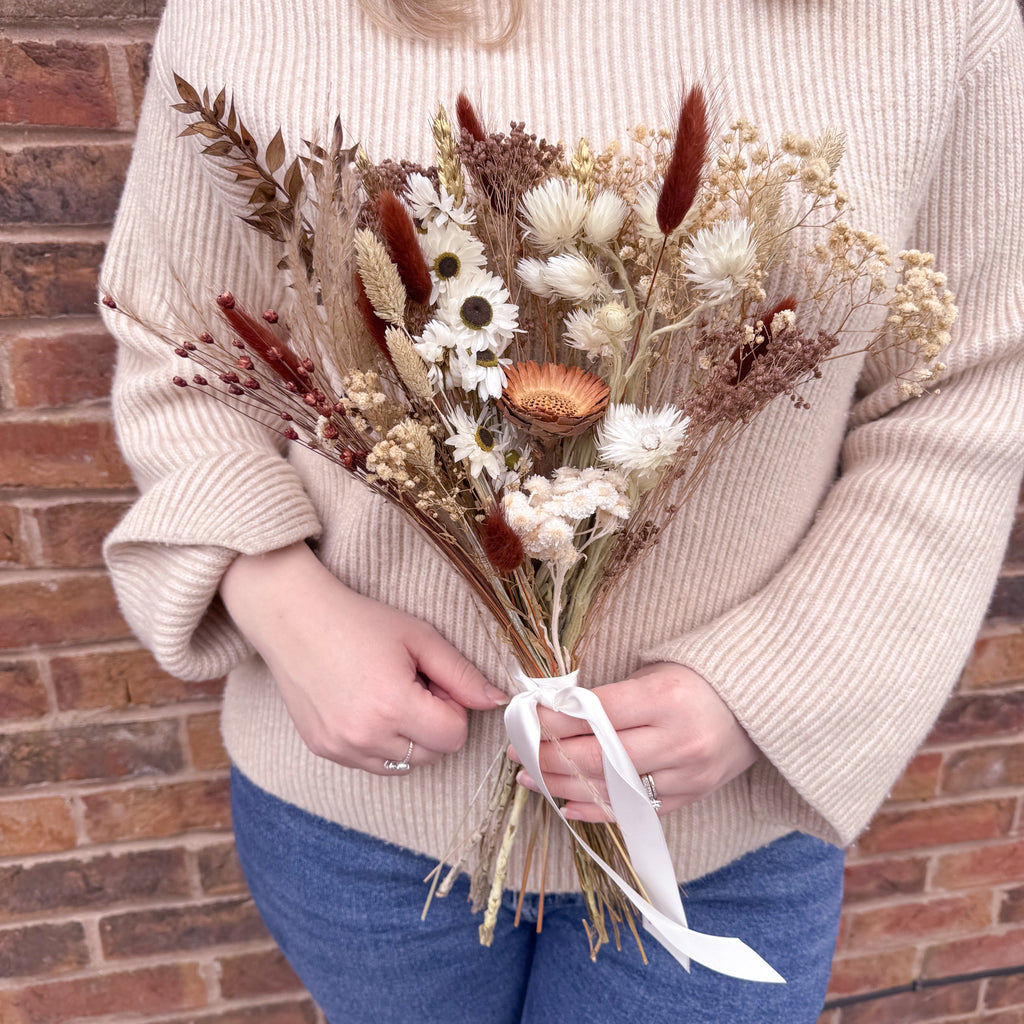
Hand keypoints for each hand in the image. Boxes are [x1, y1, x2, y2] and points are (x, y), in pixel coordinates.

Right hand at [220, 541, 507, 773]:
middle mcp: (365, 735)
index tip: (432, 681)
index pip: (454, 736)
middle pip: (432, 755)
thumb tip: (498, 701)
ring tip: (387, 695)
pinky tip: (365, 705)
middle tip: (412, 684)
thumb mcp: (419, 637)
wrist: (294, 619)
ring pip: (404, 765)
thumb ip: (462, 674)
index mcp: (393, 705)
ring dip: (408, 737)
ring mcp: (341, 748)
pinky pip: (372, 763)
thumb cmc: (360, 621)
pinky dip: (380, 742)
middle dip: (434, 724)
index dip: (453, 707)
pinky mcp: (324, 750)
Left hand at [509, 662, 758, 819]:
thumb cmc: (701, 676)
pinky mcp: (691, 797)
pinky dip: (596, 810)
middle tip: (516, 750)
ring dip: (562, 786)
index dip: (553, 720)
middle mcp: (675, 740)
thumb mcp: (657, 669)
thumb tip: (554, 709)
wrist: (763, 703)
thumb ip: (612, 694)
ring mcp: (685, 775)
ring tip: (529, 778)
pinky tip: (566, 804)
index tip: (524, 717)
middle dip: (548, 755)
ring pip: (610, 789)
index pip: (594, 715)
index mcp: (664, 698)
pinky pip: (634, 812)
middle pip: (596, 757)